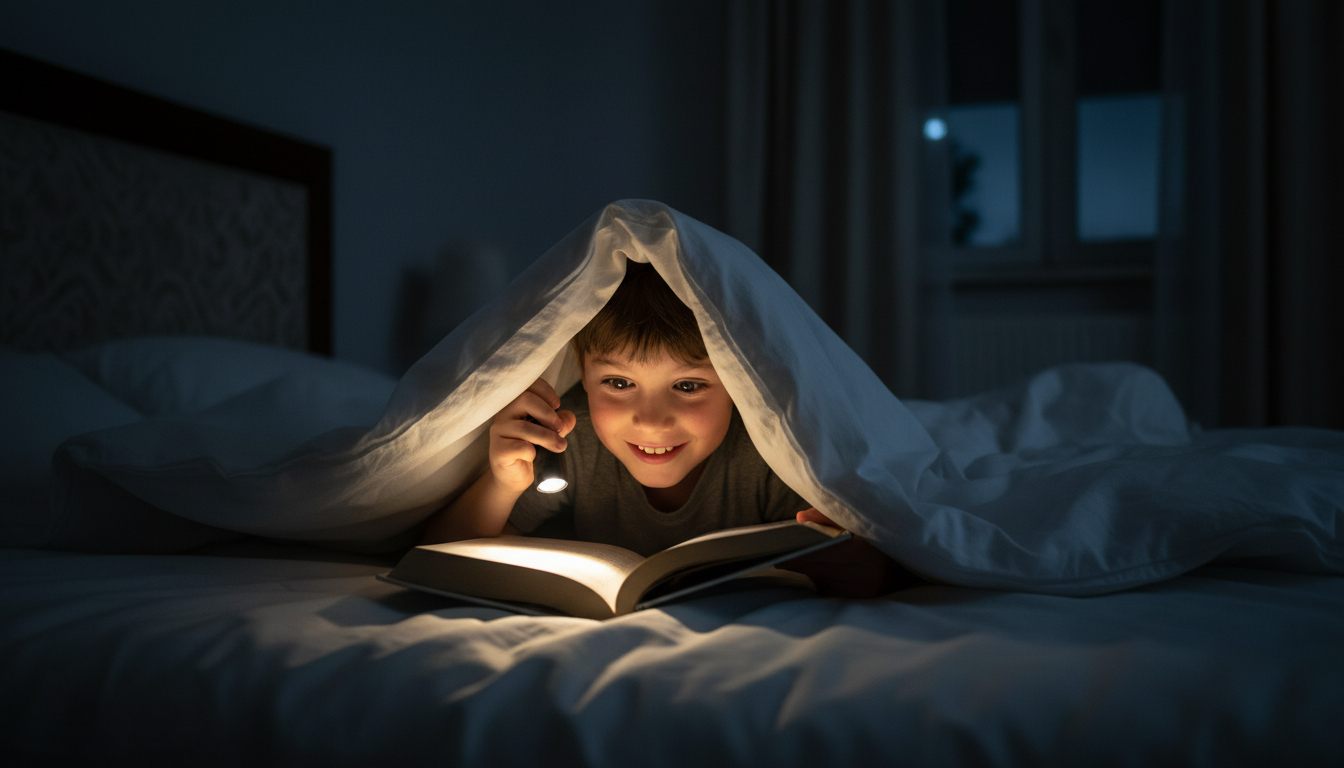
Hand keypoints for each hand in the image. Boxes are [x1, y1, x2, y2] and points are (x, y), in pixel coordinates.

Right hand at [488, 378, 576, 493]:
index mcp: (515, 404)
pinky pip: (518, 447)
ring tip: (561, 446)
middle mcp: (503, 414)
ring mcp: (498, 432)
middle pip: (524, 400)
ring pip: (524, 427)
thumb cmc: (532, 448)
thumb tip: (568, 418)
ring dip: (548, 437)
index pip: (527, 385)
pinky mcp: (498, 450)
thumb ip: (561, 421)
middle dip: (548, 414)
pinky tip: (534, 456)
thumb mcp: (551, 432)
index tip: (557, 404)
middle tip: (560, 428)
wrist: (516, 475)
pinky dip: (532, 452)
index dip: (545, 391)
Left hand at [780, 508, 917, 597]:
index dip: (797, 553)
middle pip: (818, 569)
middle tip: (776, 556)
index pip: (821, 553)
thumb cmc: (888, 528)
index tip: (776, 551)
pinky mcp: (866, 600)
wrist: (923, 552)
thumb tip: (800, 519)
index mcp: (865, 551)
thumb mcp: (862, 514)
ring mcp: (867, 591)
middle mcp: (866, 576)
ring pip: (823, 581)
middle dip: (797, 562)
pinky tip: (819, 571)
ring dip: (810, 571)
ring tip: (795, 560)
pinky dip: (823, 580)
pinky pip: (833, 590)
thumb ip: (829, 515)